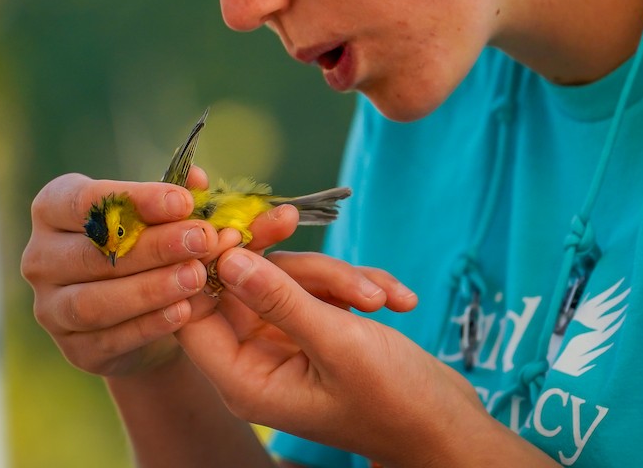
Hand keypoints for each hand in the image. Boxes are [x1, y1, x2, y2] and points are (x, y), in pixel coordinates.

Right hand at [20, 171, 296, 376]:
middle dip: (153, 246)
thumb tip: (196, 179)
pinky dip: (148, 326)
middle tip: (202, 240)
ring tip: (196, 277)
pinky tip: (183, 312)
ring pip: (93, 301)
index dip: (134, 199)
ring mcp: (51, 308)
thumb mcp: (164, 216)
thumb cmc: (150, 245)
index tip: (184, 202)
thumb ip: (176, 196)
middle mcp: (41, 257)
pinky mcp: (74, 349)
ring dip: (150, 289)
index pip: (84, 201)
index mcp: (54, 209)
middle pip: (92, 253)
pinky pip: (108, 339)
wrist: (148, 314)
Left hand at [176, 250, 493, 466]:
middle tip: (293, 217)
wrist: (447, 425)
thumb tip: (228, 257)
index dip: (206, 267)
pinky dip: (359, 287)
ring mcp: (291, 342)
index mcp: (246, 379)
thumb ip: (280, 299)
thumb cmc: (394, 400)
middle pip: (248, 283)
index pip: (194, 313)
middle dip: (294, 264)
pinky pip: (324, 287)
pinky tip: (397, 301)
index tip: (236, 229)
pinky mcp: (320, 329)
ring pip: (293, 278)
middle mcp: (259, 360)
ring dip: (339, 278)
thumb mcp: (337, 343)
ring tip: (379, 298)